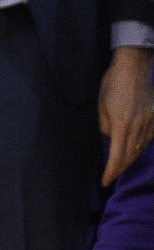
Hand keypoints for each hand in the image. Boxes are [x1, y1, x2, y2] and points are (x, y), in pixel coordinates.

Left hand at [99, 46, 153, 186]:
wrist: (133, 68)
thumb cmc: (112, 85)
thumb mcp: (101, 108)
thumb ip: (106, 127)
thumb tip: (111, 139)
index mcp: (121, 125)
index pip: (117, 156)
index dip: (111, 172)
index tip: (104, 181)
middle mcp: (138, 126)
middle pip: (130, 156)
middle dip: (119, 169)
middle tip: (111, 177)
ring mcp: (149, 121)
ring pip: (140, 148)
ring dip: (130, 159)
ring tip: (120, 166)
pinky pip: (148, 138)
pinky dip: (140, 147)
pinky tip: (133, 150)